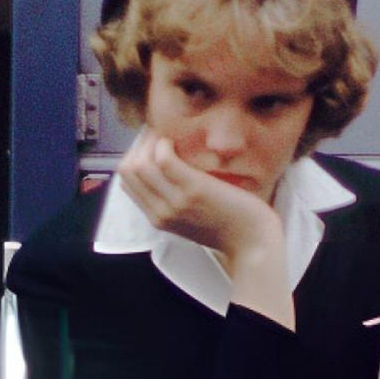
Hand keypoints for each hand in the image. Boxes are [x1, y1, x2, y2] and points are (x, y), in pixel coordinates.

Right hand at [117, 136, 293, 328]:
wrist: (253, 244)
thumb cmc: (230, 225)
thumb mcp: (192, 217)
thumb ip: (176, 199)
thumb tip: (168, 167)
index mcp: (158, 218)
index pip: (126, 181)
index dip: (134, 156)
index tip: (151, 144)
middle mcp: (161, 212)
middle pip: (127, 170)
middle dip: (138, 145)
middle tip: (157, 135)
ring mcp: (175, 202)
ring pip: (138, 164)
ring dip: (150, 141)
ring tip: (166, 136)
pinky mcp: (193, 190)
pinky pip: (163, 159)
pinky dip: (163, 143)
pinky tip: (175, 141)